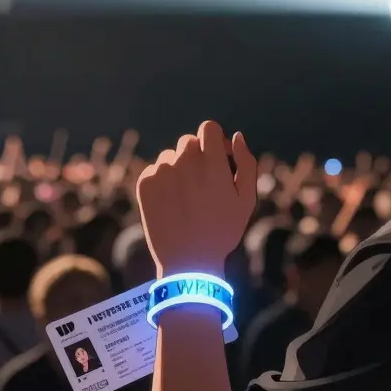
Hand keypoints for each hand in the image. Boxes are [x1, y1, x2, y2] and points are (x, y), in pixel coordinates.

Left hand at [136, 121, 256, 278]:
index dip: (215, 141)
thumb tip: (236, 136)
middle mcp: (185, 160)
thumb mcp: (246, 200)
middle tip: (203, 185)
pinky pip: (155, 171)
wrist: (188, 263)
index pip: (209, 128)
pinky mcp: (145, 183)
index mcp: (211, 161)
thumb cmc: (222, 230)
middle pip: (189, 142)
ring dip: (179, 169)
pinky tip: (172, 204)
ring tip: (186, 199)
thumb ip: (246, 163)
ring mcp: (162, 171)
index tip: (218, 159)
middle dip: (198, 156)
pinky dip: (163, 182)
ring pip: (171, 157)